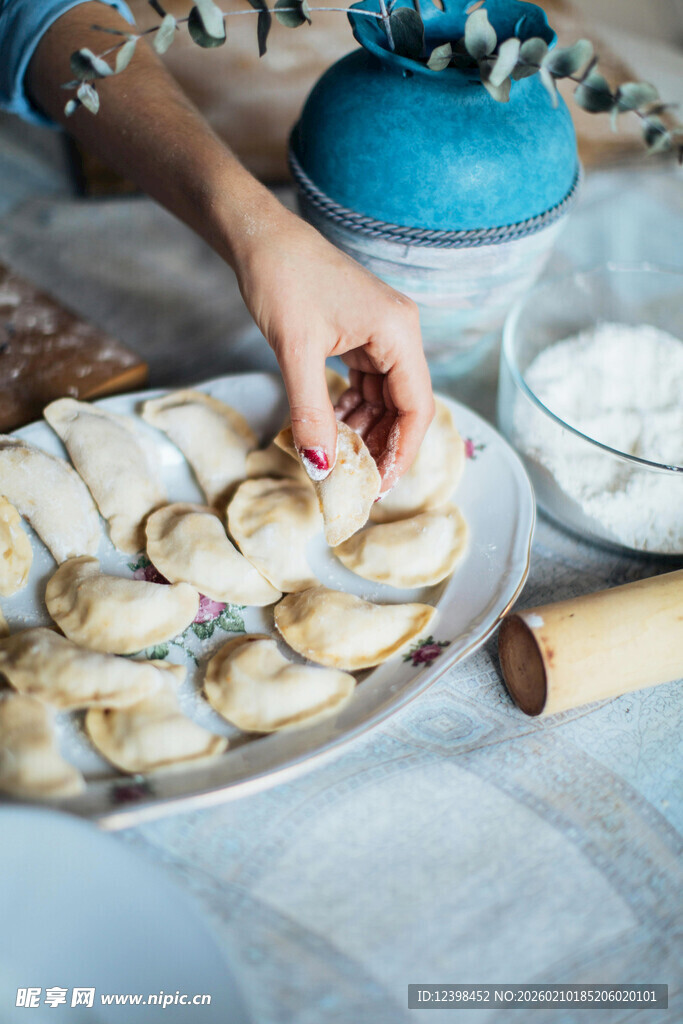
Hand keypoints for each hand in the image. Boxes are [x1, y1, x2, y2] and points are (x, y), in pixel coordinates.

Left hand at [236, 203, 433, 491]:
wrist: (260, 236)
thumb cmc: (281, 280)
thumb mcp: (295, 352)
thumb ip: (311, 413)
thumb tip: (321, 468)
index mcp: (399, 332)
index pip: (417, 407)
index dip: (402, 452)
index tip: (378, 486)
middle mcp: (399, 333)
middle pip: (405, 406)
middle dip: (382, 446)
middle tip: (357, 482)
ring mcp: (382, 334)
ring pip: (385, 399)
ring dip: (364, 430)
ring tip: (338, 460)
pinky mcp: (362, 335)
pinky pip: (367, 384)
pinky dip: (351, 410)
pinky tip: (331, 428)